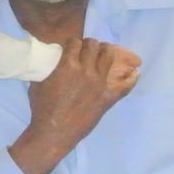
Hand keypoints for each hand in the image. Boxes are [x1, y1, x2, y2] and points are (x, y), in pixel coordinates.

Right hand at [9, 38, 140, 173]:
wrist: (54, 132)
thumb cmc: (42, 108)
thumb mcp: (40, 82)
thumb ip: (51, 68)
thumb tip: (56, 60)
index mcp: (67, 65)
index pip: (75, 42)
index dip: (73, 43)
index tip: (73, 47)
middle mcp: (86, 70)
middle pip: (94, 45)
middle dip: (89, 45)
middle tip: (87, 51)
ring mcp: (100, 84)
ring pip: (109, 56)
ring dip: (105, 53)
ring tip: (103, 56)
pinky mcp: (108, 97)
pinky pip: (126, 85)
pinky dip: (131, 78)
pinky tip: (134, 72)